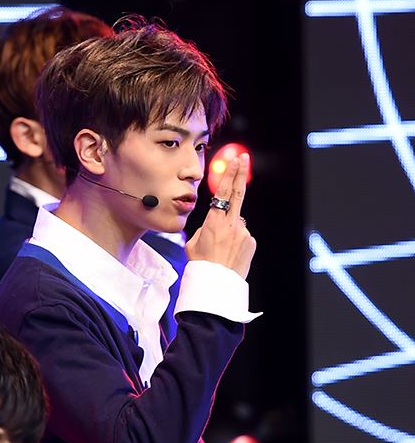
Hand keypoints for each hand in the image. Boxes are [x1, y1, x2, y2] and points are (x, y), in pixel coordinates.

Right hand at [186, 153, 255, 278]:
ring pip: (237, 224)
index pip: (224, 192)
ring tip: (221, 250)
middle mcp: (231, 224)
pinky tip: (229, 254)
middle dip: (240, 174)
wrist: (215, 284)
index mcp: (214, 222)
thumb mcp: (193, 243)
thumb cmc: (201, 265)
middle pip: (238, 194)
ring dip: (230, 231)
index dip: (230, 174)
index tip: (235, 161)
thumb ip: (204, 228)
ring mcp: (243, 233)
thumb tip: (214, 223)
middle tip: (243, 158)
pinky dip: (236, 242)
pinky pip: (242, 237)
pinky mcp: (250, 242)